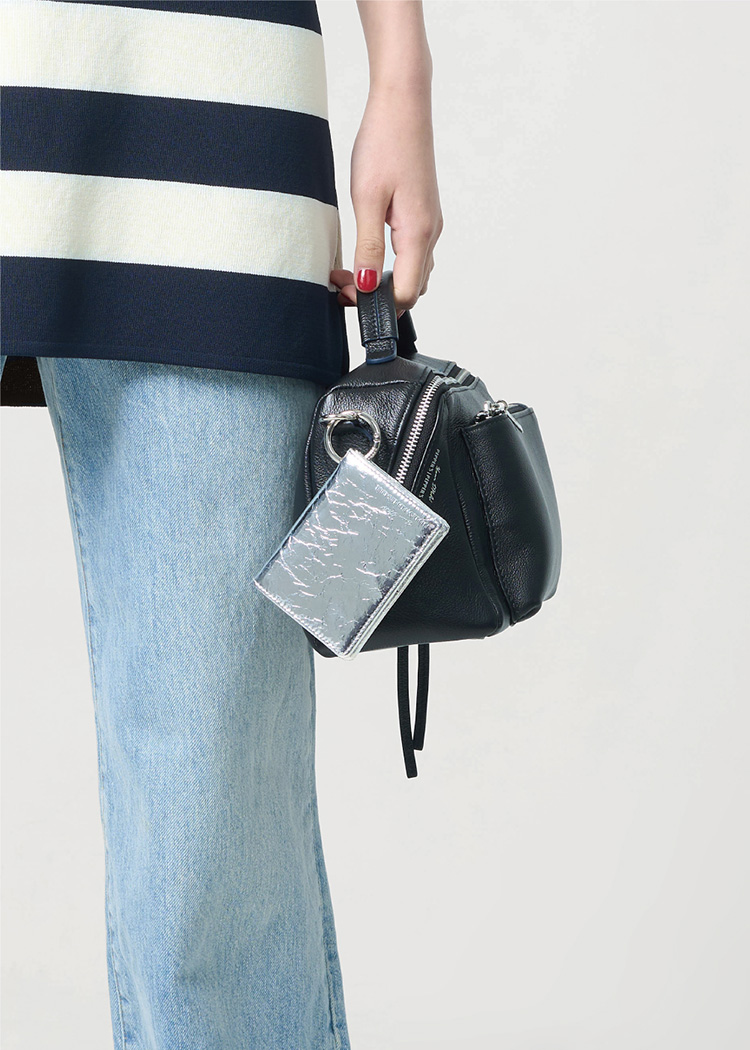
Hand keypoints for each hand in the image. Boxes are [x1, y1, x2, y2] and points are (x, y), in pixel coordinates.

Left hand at [330, 81, 442, 318]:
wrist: (403, 104)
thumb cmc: (384, 143)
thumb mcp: (367, 198)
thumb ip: (368, 246)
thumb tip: (367, 285)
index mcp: (418, 233)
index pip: (406, 294)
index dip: (376, 303)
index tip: (345, 292)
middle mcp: (430, 233)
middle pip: (412, 288)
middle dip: (378, 297)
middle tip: (342, 284)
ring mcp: (429, 224)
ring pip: (413, 272)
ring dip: (383, 281)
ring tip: (349, 271)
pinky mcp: (423, 214)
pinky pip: (412, 254)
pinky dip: (391, 264)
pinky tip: (367, 252)